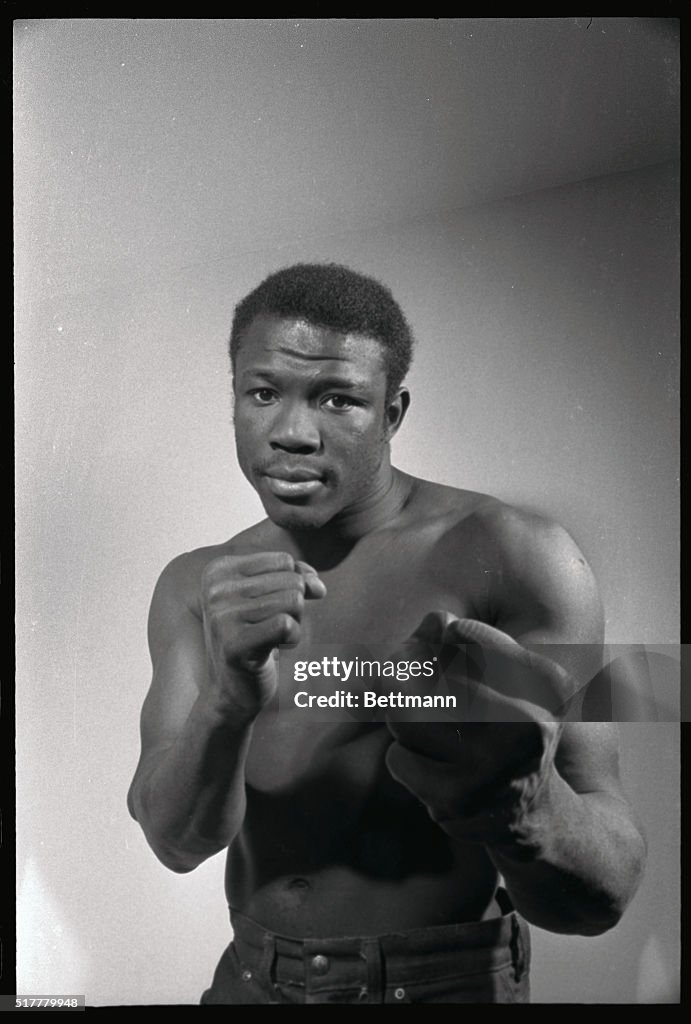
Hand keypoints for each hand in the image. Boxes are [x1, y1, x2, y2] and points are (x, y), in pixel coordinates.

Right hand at [200, 552, 325, 716]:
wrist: (232, 689)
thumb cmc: (255, 637)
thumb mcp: (272, 596)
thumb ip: (297, 577)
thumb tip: (317, 585)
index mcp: (218, 571)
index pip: (283, 561)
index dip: (291, 585)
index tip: (270, 608)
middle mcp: (216, 590)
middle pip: (291, 580)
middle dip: (294, 607)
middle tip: (270, 627)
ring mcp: (222, 617)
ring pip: (293, 601)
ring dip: (293, 623)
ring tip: (271, 638)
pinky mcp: (235, 644)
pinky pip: (287, 624)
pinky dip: (292, 638)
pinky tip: (275, 649)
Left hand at [384, 611, 575, 842]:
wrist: (535, 816)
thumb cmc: (510, 731)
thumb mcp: (507, 679)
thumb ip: (463, 643)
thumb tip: (437, 620)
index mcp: (545, 685)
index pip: (462, 635)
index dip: (444, 638)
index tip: (449, 642)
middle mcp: (525, 723)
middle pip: (423, 674)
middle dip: (409, 678)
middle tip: (414, 683)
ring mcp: (490, 765)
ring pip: (404, 717)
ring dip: (405, 720)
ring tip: (433, 730)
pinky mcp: (457, 799)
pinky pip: (399, 758)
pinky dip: (407, 759)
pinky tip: (436, 768)